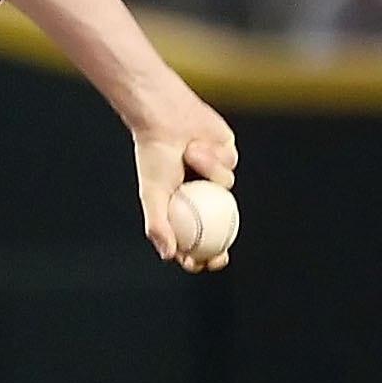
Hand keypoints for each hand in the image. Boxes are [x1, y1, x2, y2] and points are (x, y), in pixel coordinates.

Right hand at [130, 81, 237, 272]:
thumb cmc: (154, 156)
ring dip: (208, 171)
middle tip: (221, 255)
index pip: (190, 240)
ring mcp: (214, 179)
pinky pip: (229, 168)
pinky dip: (213, 158)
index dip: (198, 257)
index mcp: (179, 207)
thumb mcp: (152, 195)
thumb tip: (168, 255)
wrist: (165, 118)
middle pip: (216, 228)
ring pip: (225, 191)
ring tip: (189, 152)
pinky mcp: (226, 159)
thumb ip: (158, 225)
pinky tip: (197, 145)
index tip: (204, 264)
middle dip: (220, 247)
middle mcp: (199, 195)